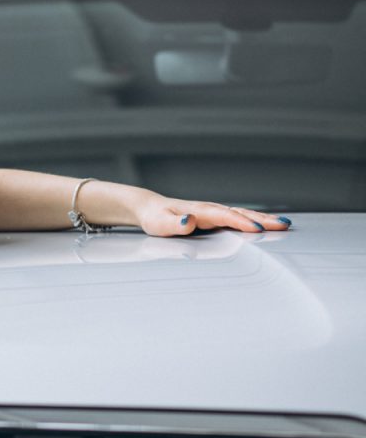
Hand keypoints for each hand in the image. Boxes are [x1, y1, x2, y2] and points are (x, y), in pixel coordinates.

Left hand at [134, 193, 291, 236]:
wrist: (152, 208)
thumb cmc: (155, 217)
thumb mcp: (159, 223)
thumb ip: (173, 224)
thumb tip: (189, 221)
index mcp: (200, 211)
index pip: (224, 216)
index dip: (240, 222)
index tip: (258, 229)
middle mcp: (211, 210)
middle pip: (240, 213)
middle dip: (262, 219)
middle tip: (284, 225)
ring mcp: (215, 213)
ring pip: (243, 214)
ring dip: (264, 219)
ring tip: (285, 225)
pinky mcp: (216, 218)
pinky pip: (239, 219)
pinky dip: (255, 221)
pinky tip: (269, 225)